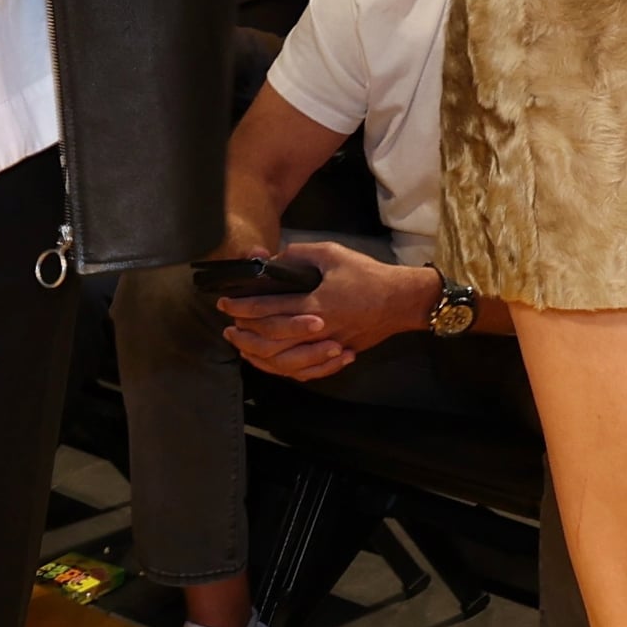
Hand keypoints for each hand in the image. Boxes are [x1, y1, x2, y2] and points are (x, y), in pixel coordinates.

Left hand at [217, 241, 436, 381]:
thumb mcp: (333, 254)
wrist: (400, 301)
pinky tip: (271, 364)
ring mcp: (328, 348)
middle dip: (245, 333)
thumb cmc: (366, 275)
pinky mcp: (336, 357)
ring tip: (242, 346)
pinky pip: (304, 372)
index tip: (226, 303)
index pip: (270, 309)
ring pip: (285, 362)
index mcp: (315, 304)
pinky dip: (283, 370)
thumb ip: (301, 256)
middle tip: (227, 328)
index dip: (244, 307)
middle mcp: (318, 331)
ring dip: (259, 355)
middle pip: (272, 340)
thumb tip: (274, 259)